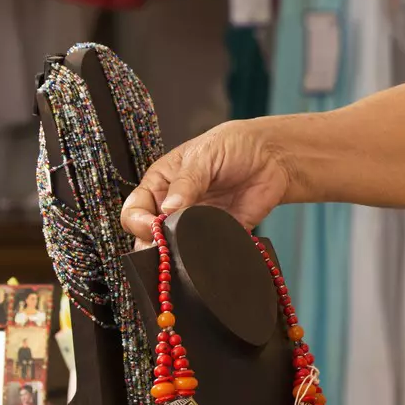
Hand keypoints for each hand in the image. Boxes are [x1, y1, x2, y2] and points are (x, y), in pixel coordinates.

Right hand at [121, 120, 291, 240]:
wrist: (271, 156)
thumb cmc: (231, 146)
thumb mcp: (203, 156)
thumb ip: (186, 183)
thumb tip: (168, 210)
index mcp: (159, 185)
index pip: (134, 211)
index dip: (138, 223)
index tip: (154, 228)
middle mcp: (172, 209)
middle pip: (148, 238)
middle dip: (154, 246)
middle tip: (168, 246)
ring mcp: (194, 225)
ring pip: (174, 251)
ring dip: (178, 255)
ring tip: (188, 251)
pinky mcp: (218, 237)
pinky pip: (206, 254)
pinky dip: (206, 258)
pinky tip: (212, 252)